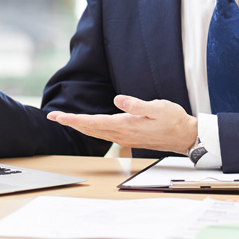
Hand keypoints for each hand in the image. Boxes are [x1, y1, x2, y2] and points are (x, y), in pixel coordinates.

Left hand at [47, 95, 197, 154]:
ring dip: (79, 126)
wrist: (185, 137)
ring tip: (66, 119)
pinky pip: (104, 134)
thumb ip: (136, 104)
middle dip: (70, 122)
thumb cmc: (173, 119)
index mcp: (125, 125)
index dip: (73, 119)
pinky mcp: (128, 138)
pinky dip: (92, 129)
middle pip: (90, 129)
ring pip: (96, 133)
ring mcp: (124, 138)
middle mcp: (121, 134)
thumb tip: (118, 100)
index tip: (58, 116)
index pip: (93, 122)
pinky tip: (89, 126)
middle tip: (53, 117)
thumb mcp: (157, 107)